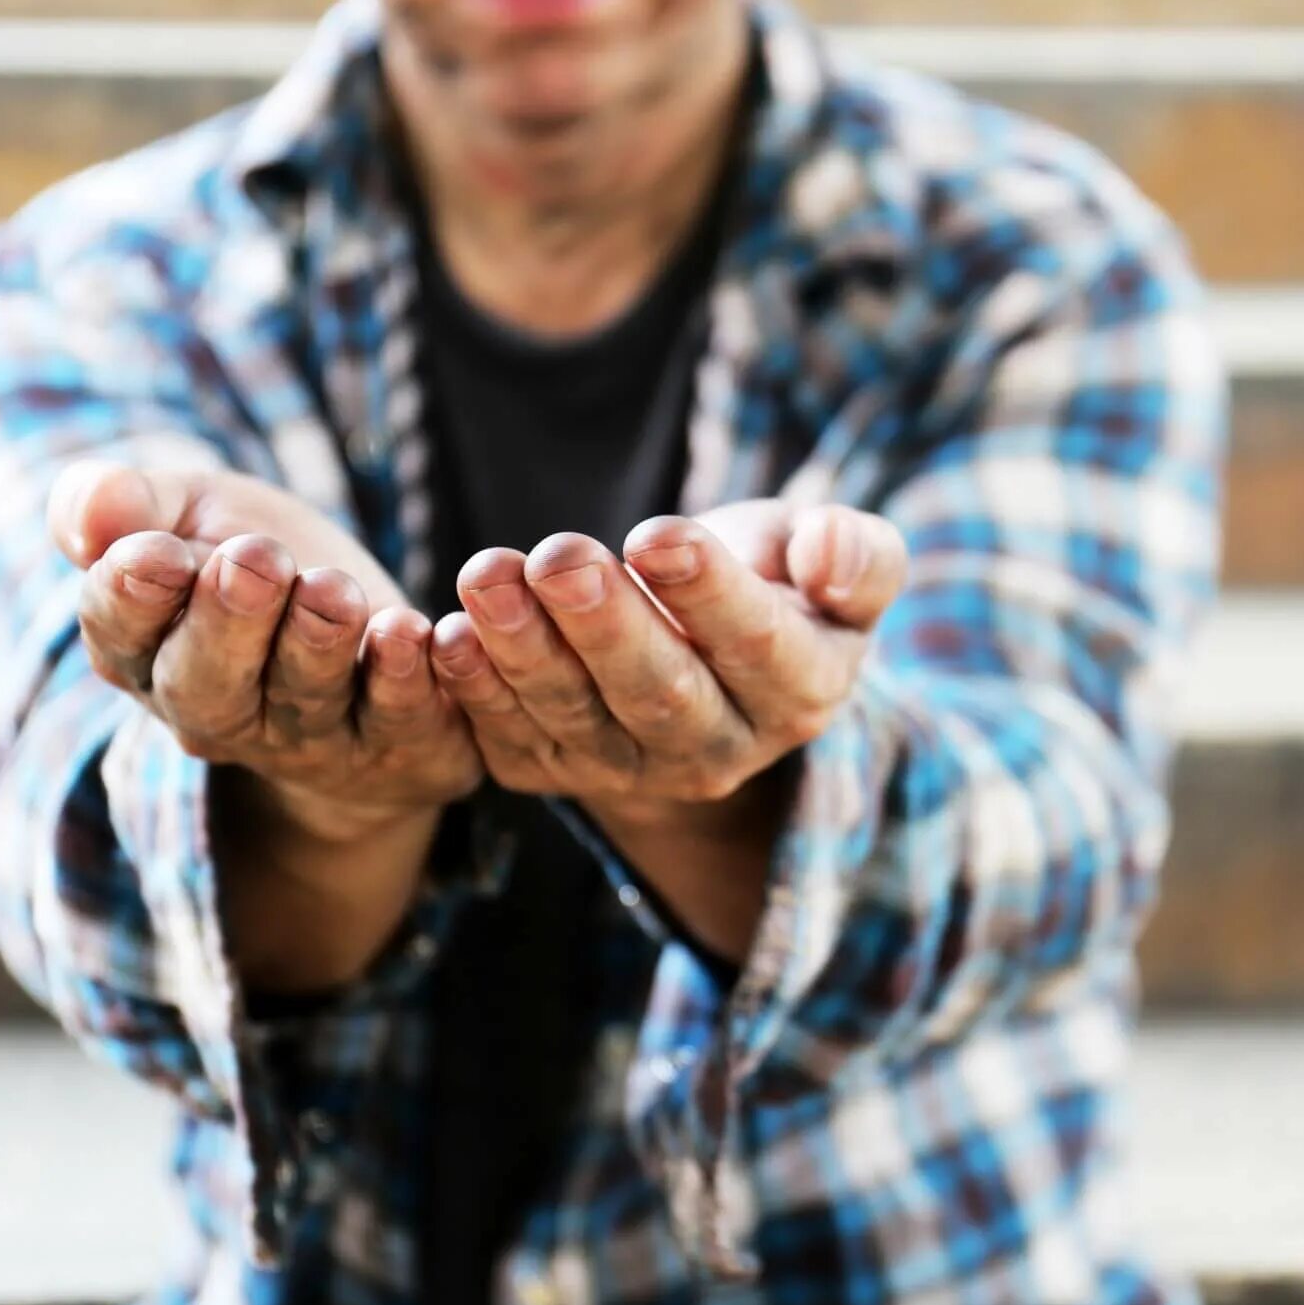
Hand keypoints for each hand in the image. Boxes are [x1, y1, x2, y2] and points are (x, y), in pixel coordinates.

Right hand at [48, 462, 482, 839]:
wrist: (374, 641)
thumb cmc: (265, 568)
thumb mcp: (193, 516)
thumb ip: (130, 506)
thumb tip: (90, 519)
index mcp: (149, 657)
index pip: (122, 636)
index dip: (135, 597)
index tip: (158, 551)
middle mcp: (223, 716)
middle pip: (209, 687)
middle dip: (229, 623)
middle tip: (255, 560)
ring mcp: (314, 744)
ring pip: (306, 704)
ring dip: (318, 644)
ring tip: (333, 588)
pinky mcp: (403, 749)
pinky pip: (404, 720)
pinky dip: (409, 678)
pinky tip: (415, 630)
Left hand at [429, 500, 907, 827]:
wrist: (701, 643)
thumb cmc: (774, 578)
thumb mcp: (832, 554)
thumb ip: (857, 556)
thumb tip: (830, 565)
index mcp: (800, 692)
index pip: (758, 647)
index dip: (709, 594)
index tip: (658, 534)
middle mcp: (721, 751)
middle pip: (661, 694)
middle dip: (605, 626)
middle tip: (562, 557)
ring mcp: (633, 770)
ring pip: (576, 717)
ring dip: (524, 649)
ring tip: (489, 574)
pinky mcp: (557, 769)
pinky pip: (511, 740)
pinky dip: (474, 692)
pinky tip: (446, 635)